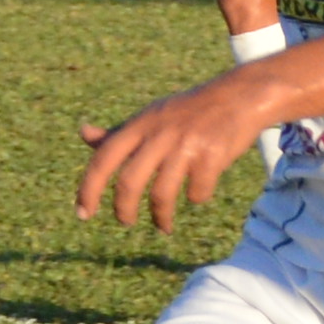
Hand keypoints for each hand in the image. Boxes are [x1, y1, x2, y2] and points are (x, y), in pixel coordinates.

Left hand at [72, 71, 288, 232]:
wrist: (240, 96)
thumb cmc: (189, 111)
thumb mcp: (151, 116)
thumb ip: (119, 132)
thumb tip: (84, 134)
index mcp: (141, 124)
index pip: (103, 159)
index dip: (88, 189)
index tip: (82, 214)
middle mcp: (160, 133)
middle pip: (128, 183)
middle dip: (124, 211)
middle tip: (125, 222)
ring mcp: (186, 145)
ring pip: (161, 195)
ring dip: (160, 217)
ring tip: (163, 226)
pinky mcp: (213, 156)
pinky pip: (197, 193)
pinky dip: (197, 197)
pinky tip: (199, 193)